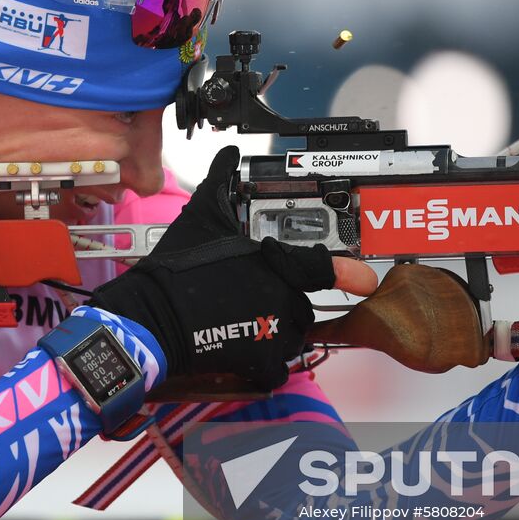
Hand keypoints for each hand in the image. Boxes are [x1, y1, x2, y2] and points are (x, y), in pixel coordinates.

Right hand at [89, 146, 375, 391]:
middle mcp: (284, 301)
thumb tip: (229, 154)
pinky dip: (264, 359)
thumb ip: (221, 182)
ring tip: (241, 319)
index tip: (365, 280)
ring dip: (275, 328)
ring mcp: (276, 336)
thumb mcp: (202, 218)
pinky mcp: (263, 364)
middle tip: (250, 296)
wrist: (153, 319)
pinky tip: (241, 344)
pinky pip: (277, 365)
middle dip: (283, 299)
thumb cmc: (178, 270)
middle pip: (301, 303)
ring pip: (290, 333)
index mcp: (276, 266)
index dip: (346, 273)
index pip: (321, 269)